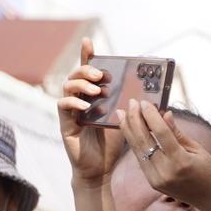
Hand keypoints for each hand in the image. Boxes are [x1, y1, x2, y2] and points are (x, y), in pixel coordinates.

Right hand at [57, 38, 124, 186]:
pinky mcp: (65, 124)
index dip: (86, 55)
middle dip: (87, 70)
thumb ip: (129, 105)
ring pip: (68, 87)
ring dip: (82, 84)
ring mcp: (70, 111)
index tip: (89, 41)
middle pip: (76, 75)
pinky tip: (85, 106)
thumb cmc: (112, 143)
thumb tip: (147, 93)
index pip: (88, 71)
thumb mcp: (125, 119)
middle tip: (102, 76)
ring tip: (96, 90)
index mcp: (93, 96)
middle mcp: (79, 100)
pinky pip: (63, 106)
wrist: (101, 169)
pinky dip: (73, 102)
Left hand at [123, 100, 210, 210]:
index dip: (151, 115)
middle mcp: (165, 172)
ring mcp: (156, 179)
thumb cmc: (209, 172)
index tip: (145, 102)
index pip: (161, 133)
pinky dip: (135, 143)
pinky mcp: (152, 182)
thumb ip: (177, 133)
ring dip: (129, 130)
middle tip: (131, 103)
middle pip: (144, 140)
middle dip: (135, 119)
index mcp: (181, 162)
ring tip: (122, 113)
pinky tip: (131, 130)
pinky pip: (141, 159)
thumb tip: (164, 114)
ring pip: (137, 150)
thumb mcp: (198, 150)